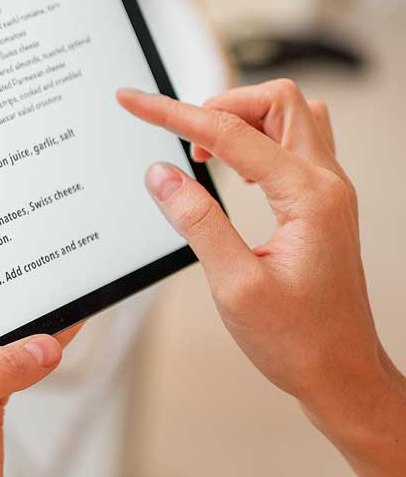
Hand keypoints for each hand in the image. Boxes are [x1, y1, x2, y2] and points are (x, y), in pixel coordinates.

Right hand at [118, 80, 405, 476]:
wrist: (341, 374)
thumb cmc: (298, 340)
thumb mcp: (234, 285)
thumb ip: (198, 221)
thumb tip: (162, 174)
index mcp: (308, 197)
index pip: (231, 133)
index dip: (174, 113)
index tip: (135, 102)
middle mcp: (326, 184)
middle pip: (277, 102)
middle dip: (220, 103)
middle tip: (179, 133)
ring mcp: (329, 192)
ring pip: (291, 116)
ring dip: (243, 117)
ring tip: (203, 149)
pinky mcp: (322, 204)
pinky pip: (295, 143)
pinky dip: (258, 139)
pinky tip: (231, 167)